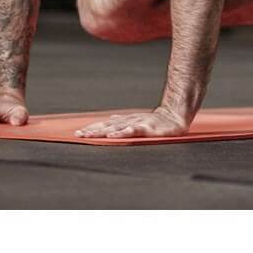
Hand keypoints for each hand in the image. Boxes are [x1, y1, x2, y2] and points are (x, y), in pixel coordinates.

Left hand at [75, 107, 189, 138]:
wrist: (174, 116)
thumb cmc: (155, 121)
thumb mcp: (137, 121)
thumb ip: (123, 121)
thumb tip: (110, 119)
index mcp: (125, 121)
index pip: (105, 124)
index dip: (92, 128)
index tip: (78, 133)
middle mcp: (128, 121)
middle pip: (106, 126)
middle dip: (92, 130)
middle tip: (78, 134)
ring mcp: (137, 123)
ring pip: (116, 128)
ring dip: (101, 131)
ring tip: (89, 135)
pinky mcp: (147, 127)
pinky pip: (132, 130)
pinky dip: (121, 133)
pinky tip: (113, 136)